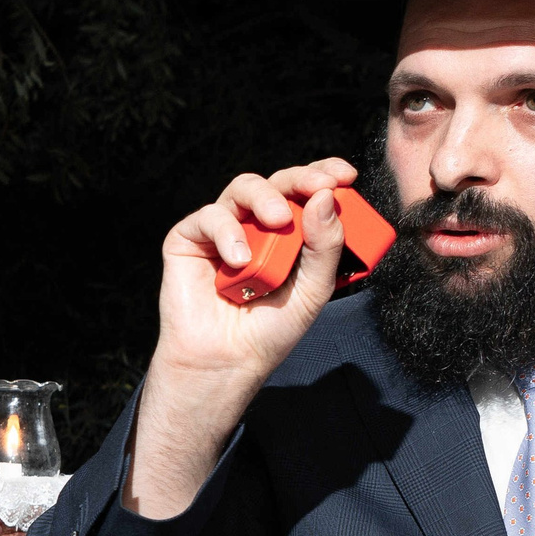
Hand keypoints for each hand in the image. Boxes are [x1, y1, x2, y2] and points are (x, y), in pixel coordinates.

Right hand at [129, 159, 356, 519]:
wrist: (226, 362)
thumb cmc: (270, 330)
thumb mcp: (313, 289)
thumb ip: (325, 246)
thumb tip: (326, 196)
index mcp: (290, 233)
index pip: (307, 191)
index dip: (324, 173)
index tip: (345, 175)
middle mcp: (256, 226)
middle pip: (278, 181)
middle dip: (301, 178)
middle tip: (319, 187)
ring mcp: (222, 231)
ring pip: (243, 188)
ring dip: (265, 198)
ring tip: (278, 221)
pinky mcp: (189, 240)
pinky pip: (209, 217)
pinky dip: (227, 231)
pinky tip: (239, 260)